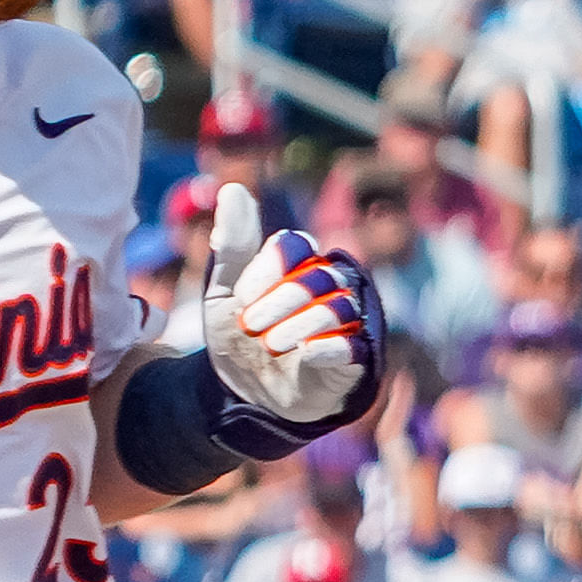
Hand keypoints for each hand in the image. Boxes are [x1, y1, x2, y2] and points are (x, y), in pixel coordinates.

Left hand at [206, 184, 382, 429]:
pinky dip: (328, 347)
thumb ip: (232, 243)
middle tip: (251, 326)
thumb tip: (233, 187)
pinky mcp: (357, 359)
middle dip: (282, 300)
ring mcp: (348, 322)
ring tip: (273, 345)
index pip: (296, 245)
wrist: (245, 394)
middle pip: (319, 275)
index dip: (270, 268)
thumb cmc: (238, 336)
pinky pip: (355, 344)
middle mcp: (330, 287)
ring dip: (301, 324)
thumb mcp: (224, 291)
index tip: (242, 296)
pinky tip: (303, 356)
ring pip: (339, 306)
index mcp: (300, 265)